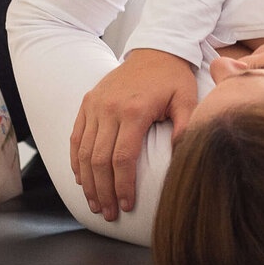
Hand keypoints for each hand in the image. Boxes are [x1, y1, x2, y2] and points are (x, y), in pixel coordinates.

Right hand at [69, 50, 196, 219]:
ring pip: (84, 152)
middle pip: (99, 160)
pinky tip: (81, 180)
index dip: (122, 186)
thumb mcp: (187, 100)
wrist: (155, 51)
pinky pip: (76, 137)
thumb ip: (186, 127)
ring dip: (87, 182)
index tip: (126, 206)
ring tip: (94, 203)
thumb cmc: (173, 79)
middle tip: (108, 213)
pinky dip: (76, 161)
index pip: (122, 158)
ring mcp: (95, 105)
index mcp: (134, 111)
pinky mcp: (87, 103)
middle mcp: (109, 109)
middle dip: (103, 191)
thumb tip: (180, 156)